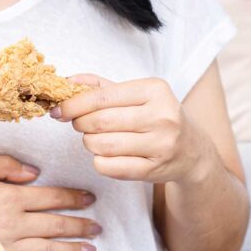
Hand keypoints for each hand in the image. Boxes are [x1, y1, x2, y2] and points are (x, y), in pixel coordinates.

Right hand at [0, 155, 100, 250]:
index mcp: (9, 196)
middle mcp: (11, 223)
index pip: (52, 197)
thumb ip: (6, 165)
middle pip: (56, 226)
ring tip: (90, 250)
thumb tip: (35, 173)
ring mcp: (3, 247)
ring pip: (48, 250)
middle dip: (80, 226)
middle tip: (98, 228)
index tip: (90, 199)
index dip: (74, 198)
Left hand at [52, 74, 204, 183]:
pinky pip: (110, 167)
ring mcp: (161, 144)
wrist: (192, 150)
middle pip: (100, 121)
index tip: (58, 110)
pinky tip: (105, 156)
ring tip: (95, 139)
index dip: (74, 104)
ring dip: (89, 143)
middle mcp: (162, 115)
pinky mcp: (155, 169)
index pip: (102, 96)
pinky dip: (99, 161)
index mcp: (155, 90)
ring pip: (102, 145)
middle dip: (80, 124)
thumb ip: (100, 86)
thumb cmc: (156, 117)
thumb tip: (67, 81)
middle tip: (79, 125)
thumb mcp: (136, 94)